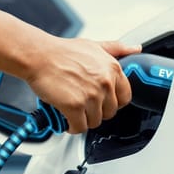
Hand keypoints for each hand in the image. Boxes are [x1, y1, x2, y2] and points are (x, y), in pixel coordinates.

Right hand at [25, 38, 140, 133]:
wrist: (39, 56)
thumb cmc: (61, 52)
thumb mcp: (94, 45)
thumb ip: (116, 49)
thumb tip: (134, 49)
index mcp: (112, 69)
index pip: (125, 97)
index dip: (112, 102)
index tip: (103, 102)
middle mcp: (105, 83)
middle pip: (110, 112)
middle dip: (96, 111)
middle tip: (83, 105)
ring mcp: (91, 96)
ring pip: (95, 122)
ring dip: (83, 119)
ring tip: (72, 110)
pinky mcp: (75, 107)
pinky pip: (79, 127)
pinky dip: (72, 126)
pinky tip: (65, 118)